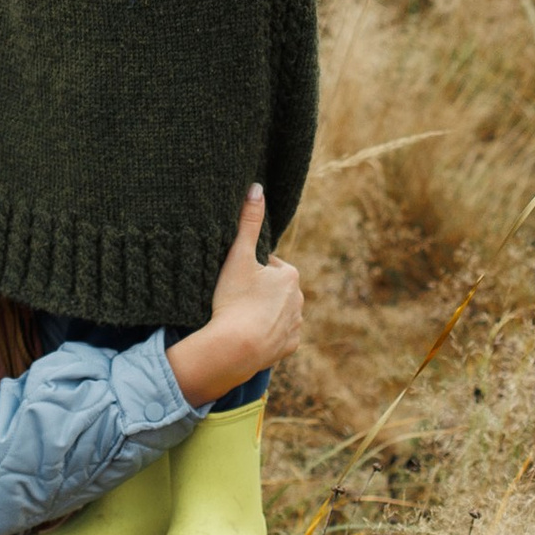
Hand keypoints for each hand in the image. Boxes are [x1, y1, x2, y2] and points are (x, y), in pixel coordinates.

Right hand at [169, 187, 302, 404]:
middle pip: (273, 288)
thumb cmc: (234, 299)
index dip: (249, 269)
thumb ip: (248, 222)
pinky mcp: (289, 346)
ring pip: (277, 311)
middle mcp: (299, 298)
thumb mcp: (238, 257)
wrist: (235, 347)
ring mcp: (295, 324)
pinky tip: (249, 333)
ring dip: (262, 312)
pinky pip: (277, 335)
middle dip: (258, 290)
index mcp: (290, 274)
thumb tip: (257, 187)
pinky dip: (266, 334)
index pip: (268, 264)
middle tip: (234, 297)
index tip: (234, 278)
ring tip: (240, 316)